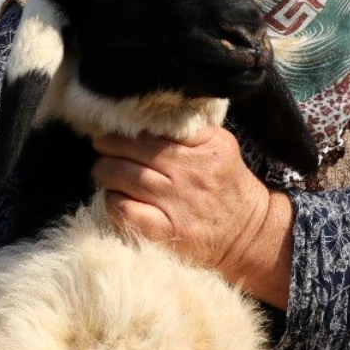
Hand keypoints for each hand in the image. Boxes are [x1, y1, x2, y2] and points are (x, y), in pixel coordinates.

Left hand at [91, 125, 294, 307]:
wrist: (249, 235)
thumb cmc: (226, 185)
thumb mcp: (220, 147)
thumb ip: (190, 129)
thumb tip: (147, 113)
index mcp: (209, 146)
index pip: (161, 125)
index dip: (132, 123)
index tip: (118, 123)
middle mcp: (193, 172)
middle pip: (137, 149)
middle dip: (110, 144)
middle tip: (100, 144)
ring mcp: (179, 203)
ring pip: (126, 176)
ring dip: (105, 170)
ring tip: (102, 168)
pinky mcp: (168, 231)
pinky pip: (126, 210)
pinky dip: (113, 201)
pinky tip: (114, 197)